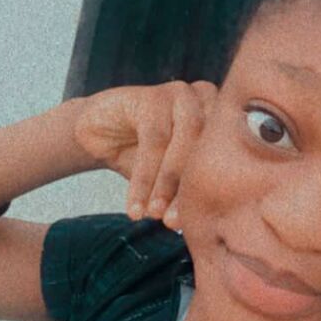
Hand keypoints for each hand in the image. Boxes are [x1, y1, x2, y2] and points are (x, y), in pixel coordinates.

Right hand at [73, 80, 217, 228]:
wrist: (95, 134)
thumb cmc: (142, 156)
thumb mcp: (169, 178)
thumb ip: (187, 193)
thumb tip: (199, 225)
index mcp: (223, 118)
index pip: (224, 158)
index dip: (210, 195)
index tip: (195, 227)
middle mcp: (208, 100)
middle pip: (207, 149)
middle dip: (189, 190)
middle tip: (172, 222)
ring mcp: (181, 93)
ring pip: (182, 142)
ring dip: (166, 184)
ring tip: (153, 214)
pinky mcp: (152, 95)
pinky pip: (153, 141)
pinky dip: (144, 178)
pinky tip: (135, 204)